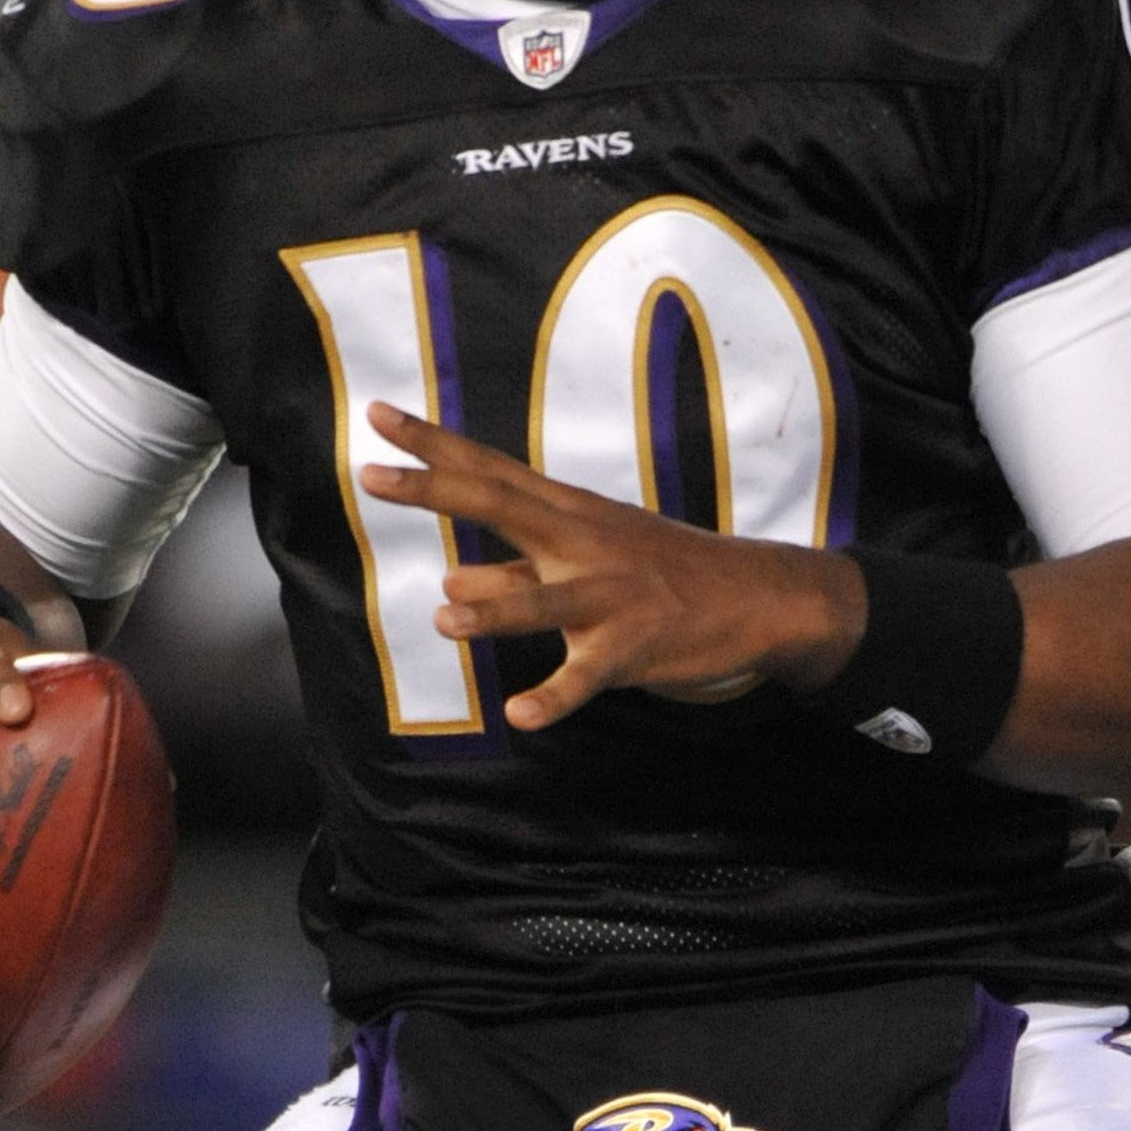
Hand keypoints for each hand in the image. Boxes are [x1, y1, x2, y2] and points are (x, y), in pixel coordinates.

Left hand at [359, 404, 863, 734]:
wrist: (758, 596)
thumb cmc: (659, 574)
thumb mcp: (585, 562)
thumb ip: (513, 575)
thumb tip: (444, 587)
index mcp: (568, 513)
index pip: (488, 469)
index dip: (431, 444)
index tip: (376, 414)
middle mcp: (582, 542)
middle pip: (500, 507)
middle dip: (435, 492)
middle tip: (371, 476)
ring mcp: (610, 595)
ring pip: (545, 601)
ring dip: (496, 609)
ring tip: (444, 620)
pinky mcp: (633, 648)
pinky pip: (587, 676)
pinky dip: (555, 697)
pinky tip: (523, 715)